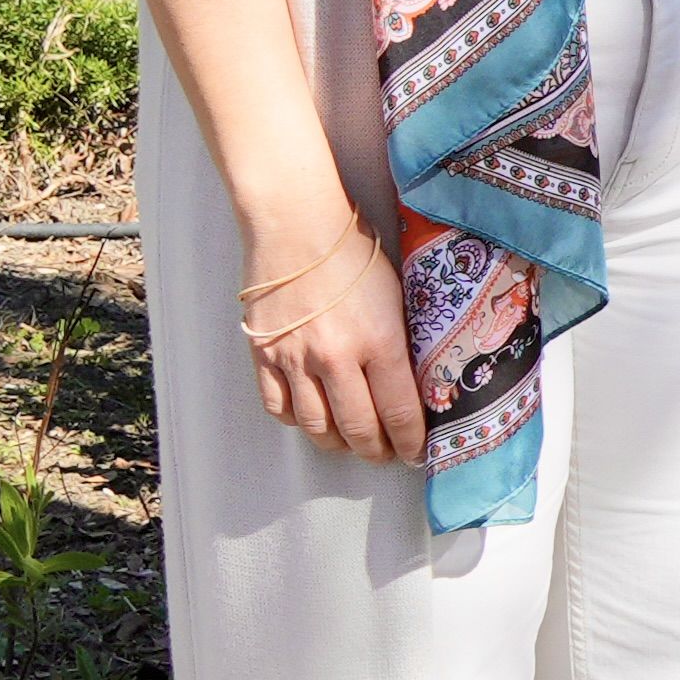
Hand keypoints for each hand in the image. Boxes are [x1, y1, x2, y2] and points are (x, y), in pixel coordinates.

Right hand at [232, 209, 422, 466]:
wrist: (297, 225)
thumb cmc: (353, 254)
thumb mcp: (396, 297)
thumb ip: (400, 343)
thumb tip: (413, 385)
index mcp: (379, 341)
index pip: (400, 412)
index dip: (410, 442)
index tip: (415, 453)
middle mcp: (336, 358)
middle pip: (358, 429)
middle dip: (375, 450)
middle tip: (383, 454)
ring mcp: (295, 359)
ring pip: (315, 426)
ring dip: (336, 442)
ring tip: (349, 442)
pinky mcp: (263, 354)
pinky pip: (278, 406)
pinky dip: (295, 421)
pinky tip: (310, 418)